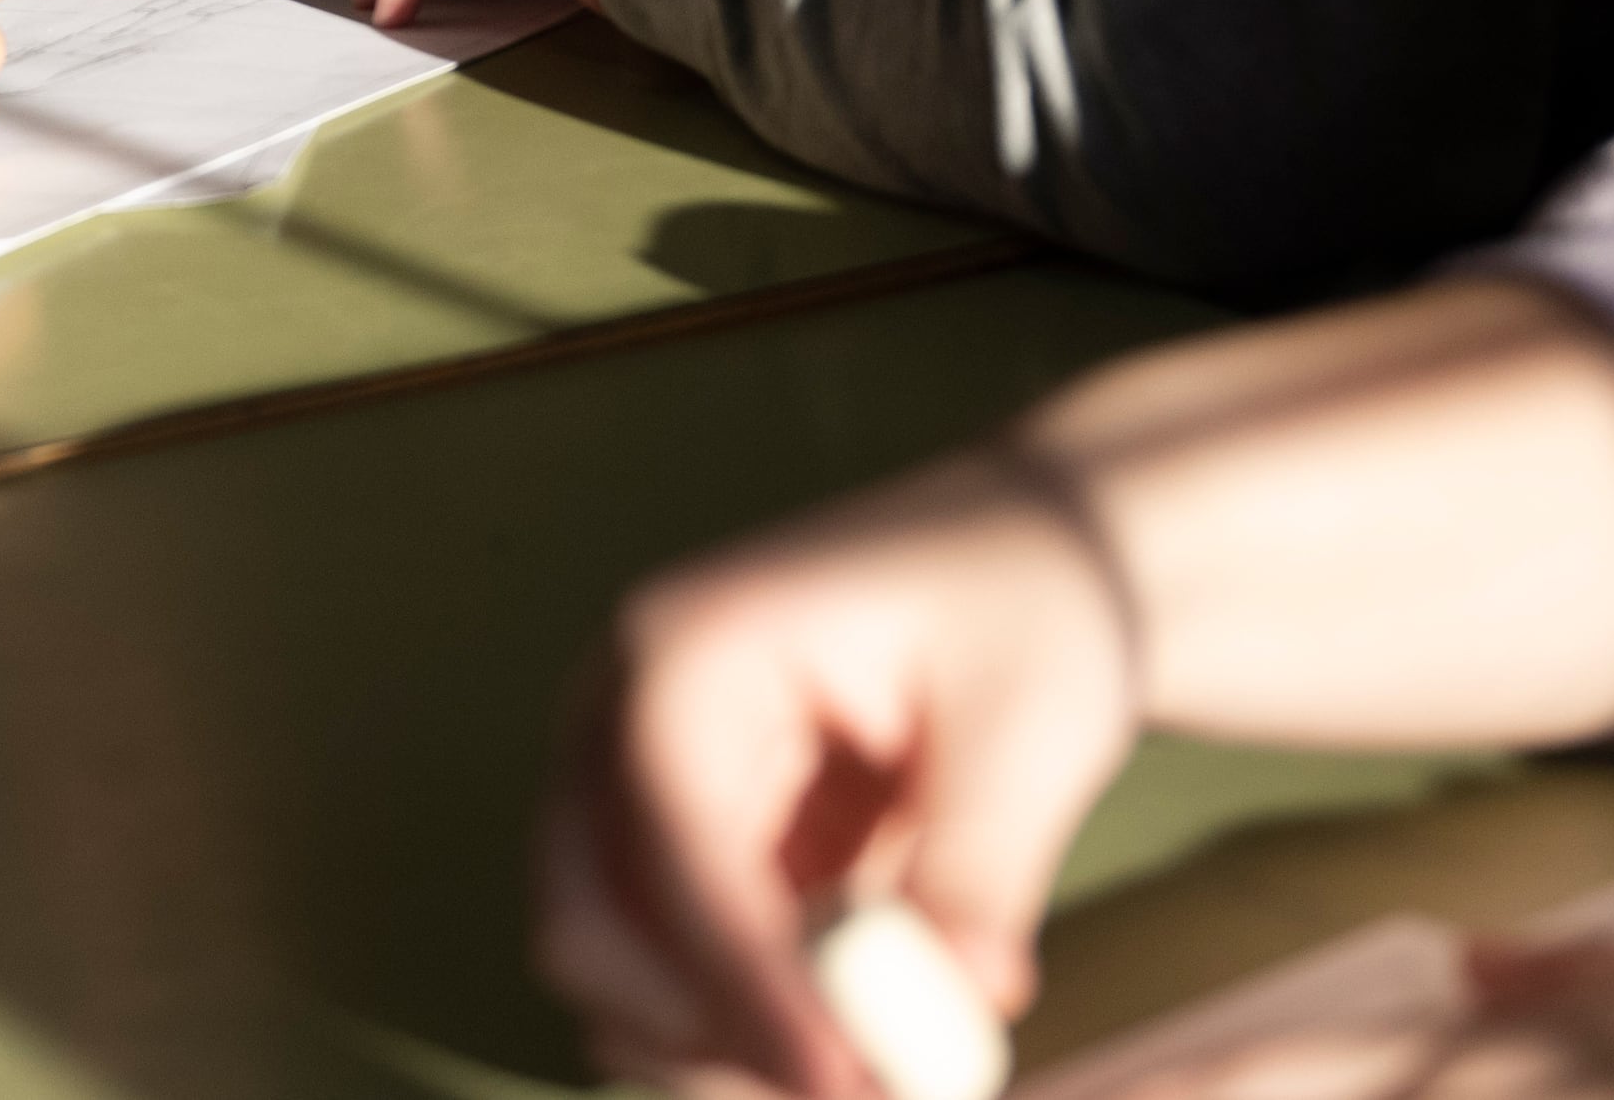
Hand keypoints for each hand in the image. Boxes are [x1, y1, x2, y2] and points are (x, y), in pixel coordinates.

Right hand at [542, 451, 1139, 1097]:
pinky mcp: (680, 853)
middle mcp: (620, 716)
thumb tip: (964, 1001)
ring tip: (865, 1083)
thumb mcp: (1030, 721)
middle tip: (845, 1096)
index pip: (671, 843)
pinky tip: (853, 1055)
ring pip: (609, 968)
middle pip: (583, 917)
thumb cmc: (1026, 609)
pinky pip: (669, 976)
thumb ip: (985, 863)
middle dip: (699, 1035)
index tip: (847, 1081)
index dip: (745, 981)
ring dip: (712, 1052)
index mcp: (683, 650)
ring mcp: (634, 787)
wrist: (1028, 567)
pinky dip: (740, 1036)